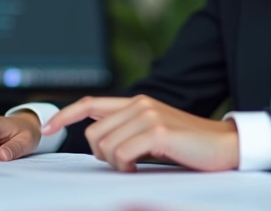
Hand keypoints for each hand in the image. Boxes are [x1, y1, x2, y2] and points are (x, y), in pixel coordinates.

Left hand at [42, 95, 238, 172]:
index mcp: (137, 102)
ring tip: (135, 166)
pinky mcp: (157, 131)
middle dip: (100, 155)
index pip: (91, 103)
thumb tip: (100, 142)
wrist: (224, 145)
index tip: (46, 127)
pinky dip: (125, 166)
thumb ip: (128, 129)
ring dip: (115, 163)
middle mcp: (140, 104)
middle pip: (93, 132)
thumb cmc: (188, 145)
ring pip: (105, 146)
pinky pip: (121, 154)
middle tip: (123, 164)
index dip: (65, 114)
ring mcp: (148, 116)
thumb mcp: (153, 132)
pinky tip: (138, 167)